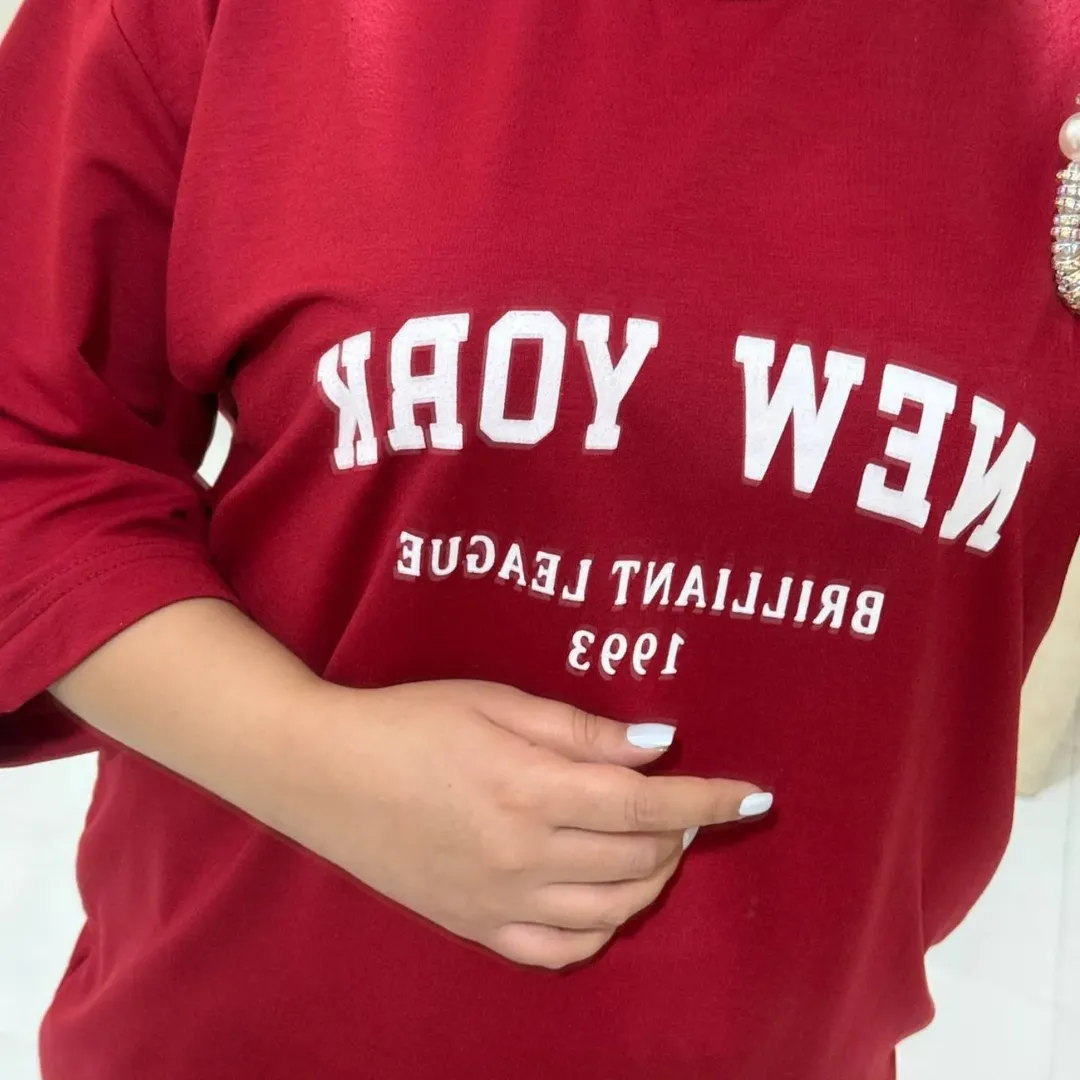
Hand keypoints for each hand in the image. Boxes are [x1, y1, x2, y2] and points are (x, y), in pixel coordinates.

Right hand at [275, 679, 770, 969]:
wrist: (325, 772)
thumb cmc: (411, 720)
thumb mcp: (497, 702)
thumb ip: (581, 730)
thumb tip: (658, 746)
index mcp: (532, 789)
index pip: (650, 806)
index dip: (712, 801)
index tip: (756, 796)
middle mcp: (524, 855)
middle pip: (640, 857)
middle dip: (681, 830)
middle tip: (680, 802)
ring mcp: (500, 900)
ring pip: (613, 908)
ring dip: (653, 875)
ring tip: (654, 843)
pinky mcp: (476, 926)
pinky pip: (561, 949)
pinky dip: (602, 926)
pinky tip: (606, 896)